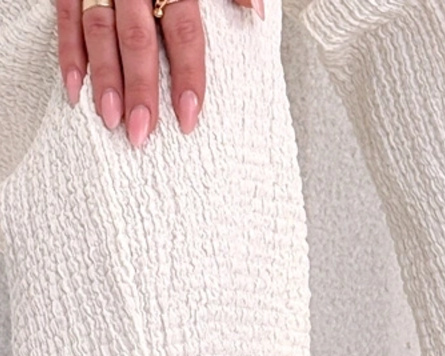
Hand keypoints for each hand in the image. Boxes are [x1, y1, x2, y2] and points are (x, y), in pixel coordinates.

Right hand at [58, 0, 264, 146]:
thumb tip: (255, 13)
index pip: (184, 30)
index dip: (187, 74)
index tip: (189, 116)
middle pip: (138, 38)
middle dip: (140, 87)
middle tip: (143, 131)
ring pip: (100, 31)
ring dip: (105, 79)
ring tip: (111, 120)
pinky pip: (67, 17)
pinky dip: (70, 54)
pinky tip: (76, 91)